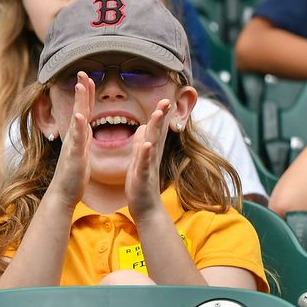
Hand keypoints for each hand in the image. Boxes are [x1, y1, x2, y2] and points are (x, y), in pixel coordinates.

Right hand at [49, 73, 93, 207]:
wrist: (64, 193)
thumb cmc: (74, 172)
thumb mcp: (82, 149)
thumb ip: (84, 135)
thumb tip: (85, 123)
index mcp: (81, 135)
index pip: (85, 109)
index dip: (86, 93)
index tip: (88, 76)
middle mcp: (75, 137)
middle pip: (80, 109)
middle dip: (82, 90)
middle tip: (83, 71)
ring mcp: (73, 146)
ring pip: (77, 121)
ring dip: (80, 103)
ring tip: (81, 86)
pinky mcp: (74, 157)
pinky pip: (77, 141)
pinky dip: (79, 129)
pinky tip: (81, 117)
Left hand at [125, 100, 172, 219]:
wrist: (146, 208)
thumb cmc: (141, 183)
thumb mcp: (139, 159)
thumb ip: (141, 142)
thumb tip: (141, 127)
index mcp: (150, 150)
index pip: (155, 128)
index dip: (160, 113)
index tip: (164, 98)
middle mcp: (152, 155)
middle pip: (157, 131)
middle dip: (161, 115)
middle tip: (166, 100)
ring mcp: (149, 165)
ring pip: (152, 143)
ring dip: (155, 129)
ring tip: (158, 114)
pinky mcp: (143, 177)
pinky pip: (144, 163)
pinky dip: (145, 153)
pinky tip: (146, 144)